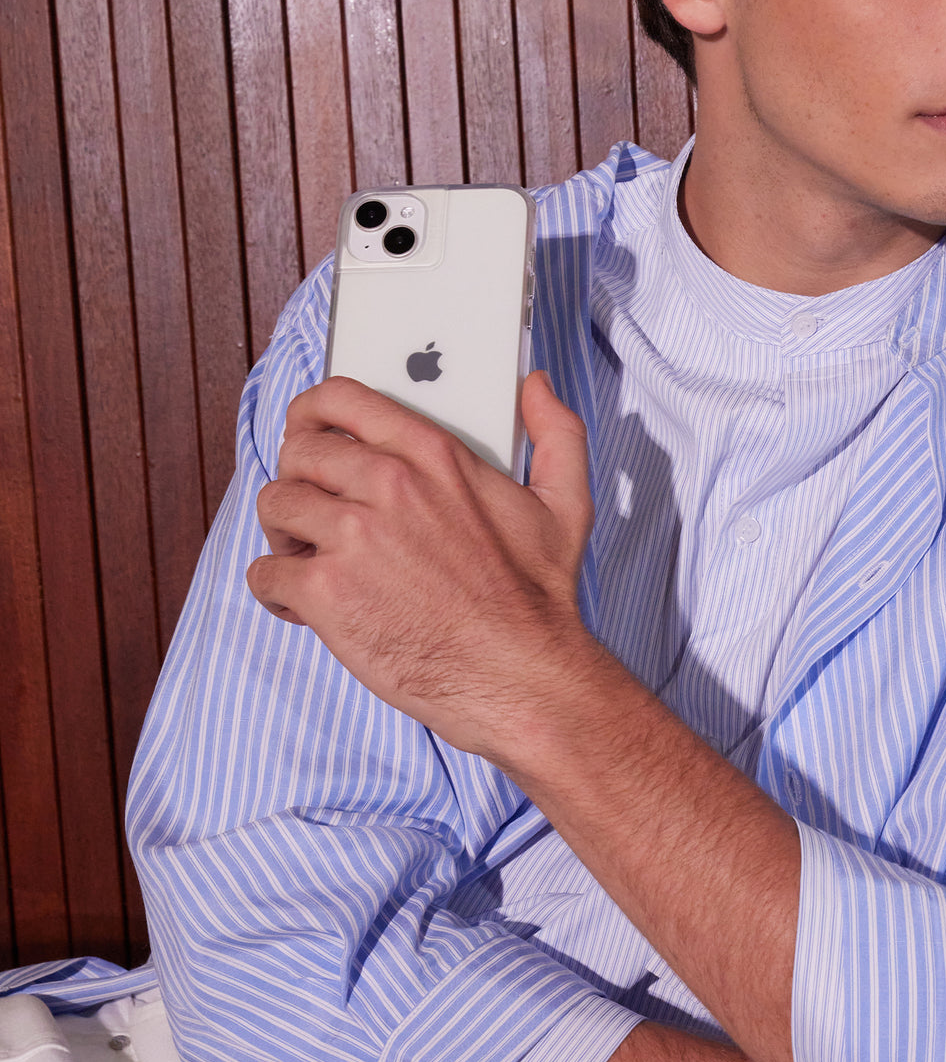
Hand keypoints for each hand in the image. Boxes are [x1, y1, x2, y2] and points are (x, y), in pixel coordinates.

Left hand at [246, 371, 595, 756]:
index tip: (308, 428)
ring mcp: (353, 537)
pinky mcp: (326, 593)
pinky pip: (265, 573)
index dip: (312, 411)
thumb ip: (555, 431)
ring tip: (311, 558)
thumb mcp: (564, 502)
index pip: (343, 398)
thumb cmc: (538, 597)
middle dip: (301, 479)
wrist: (519, 675)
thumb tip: (536, 385)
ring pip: (275, 505)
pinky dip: (277, 591)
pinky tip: (305, 606)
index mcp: (435, 453)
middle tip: (317, 511)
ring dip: (286, 532)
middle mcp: (388, 483)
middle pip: (299, 451)